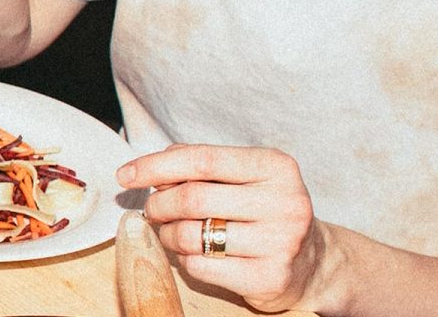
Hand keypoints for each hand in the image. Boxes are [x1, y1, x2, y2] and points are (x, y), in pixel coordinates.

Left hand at [119, 144, 329, 311]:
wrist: (312, 262)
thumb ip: (198, 164)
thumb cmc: (262, 211)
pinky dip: (187, 261)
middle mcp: (285, 203)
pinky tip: (197, 255)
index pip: (202, 159)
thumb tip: (148, 169)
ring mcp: (281, 243)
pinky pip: (202, 267)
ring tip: (174, 233)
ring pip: (193, 236)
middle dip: (159, 204)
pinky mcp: (270, 278)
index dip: (156, 166)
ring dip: (169, 235)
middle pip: (192, 198)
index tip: (126, 175)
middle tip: (152, 210)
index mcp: (275, 167)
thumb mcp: (241, 176)